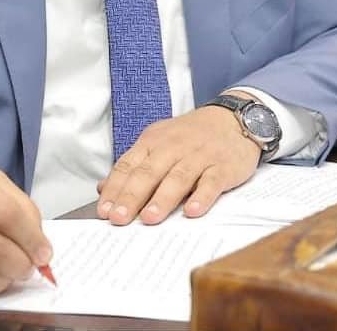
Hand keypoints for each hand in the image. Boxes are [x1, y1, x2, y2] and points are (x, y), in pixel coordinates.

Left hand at [96, 95, 262, 225]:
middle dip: (132, 196)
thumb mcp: (158, 143)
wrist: (233, 119)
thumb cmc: (191, 137)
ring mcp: (199, 156)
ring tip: (149, 218)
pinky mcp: (223, 166)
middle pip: (149, 172)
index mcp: (153, 142)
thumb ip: (133, 166)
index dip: (115, 188)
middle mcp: (173, 147)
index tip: (103, 211)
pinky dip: (202, 196)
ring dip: (163, 199)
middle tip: (119, 218)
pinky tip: (192, 211)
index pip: (128, 165)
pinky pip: (211, 182)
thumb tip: (103, 188)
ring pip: (178, 177)